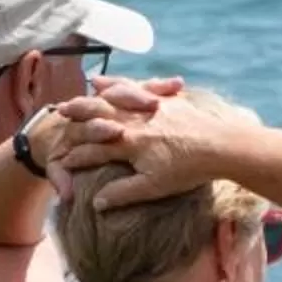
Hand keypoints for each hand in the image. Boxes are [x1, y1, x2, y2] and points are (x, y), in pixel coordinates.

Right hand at [52, 89, 257, 209]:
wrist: (222, 146)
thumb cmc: (187, 170)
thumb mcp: (153, 187)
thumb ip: (123, 193)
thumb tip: (97, 202)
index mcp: (127, 142)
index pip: (93, 148)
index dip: (76, 155)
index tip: (61, 159)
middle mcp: (134, 120)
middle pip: (98, 112)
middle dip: (78, 112)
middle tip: (60, 110)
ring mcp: (149, 106)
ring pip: (118, 94)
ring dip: (101, 91)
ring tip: (88, 86)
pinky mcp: (167, 100)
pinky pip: (142, 85)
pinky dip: (129, 82)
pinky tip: (135, 78)